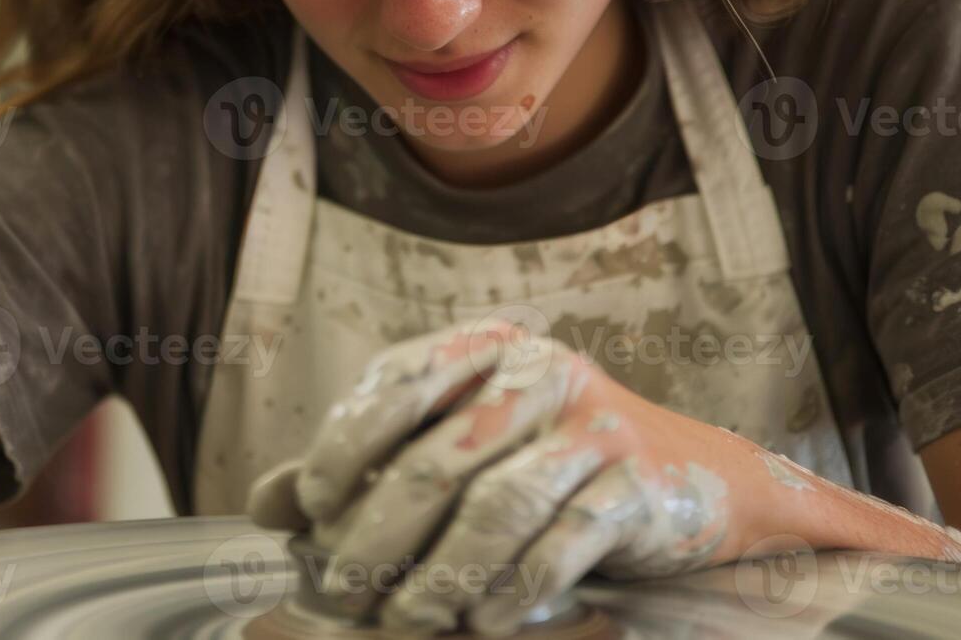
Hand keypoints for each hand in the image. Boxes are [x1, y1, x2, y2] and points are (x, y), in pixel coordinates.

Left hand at [247, 317, 754, 636]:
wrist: (694, 479)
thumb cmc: (547, 460)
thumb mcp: (458, 444)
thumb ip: (364, 464)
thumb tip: (266, 504)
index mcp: (486, 348)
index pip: (395, 386)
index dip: (342, 450)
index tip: (313, 511)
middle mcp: (540, 374)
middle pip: (436, 461)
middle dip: (376, 538)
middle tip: (343, 590)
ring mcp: (594, 428)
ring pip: (493, 509)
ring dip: (438, 577)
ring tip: (403, 619)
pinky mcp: (636, 486)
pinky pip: (555, 547)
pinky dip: (508, 593)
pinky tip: (480, 620)